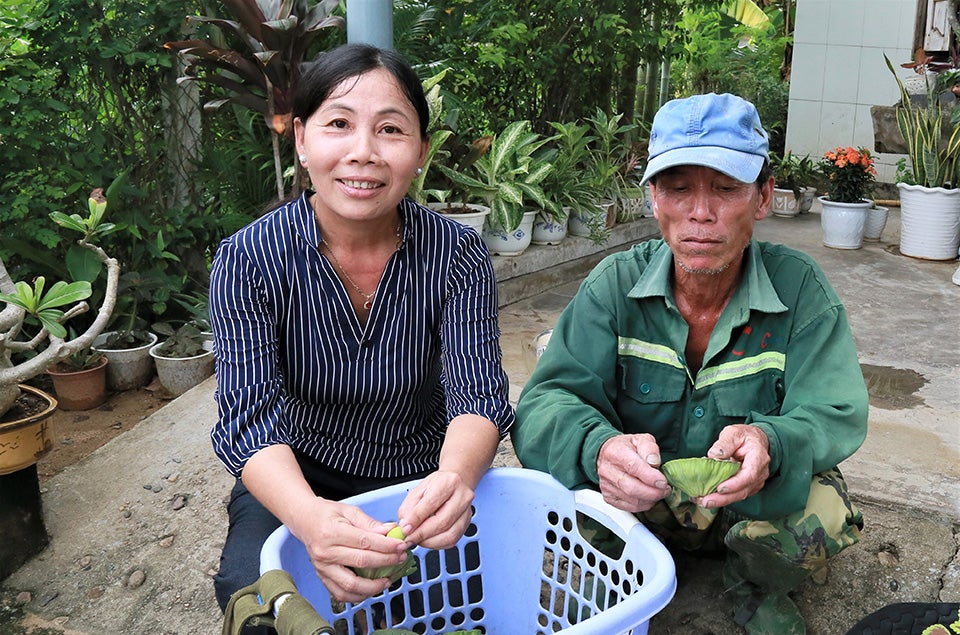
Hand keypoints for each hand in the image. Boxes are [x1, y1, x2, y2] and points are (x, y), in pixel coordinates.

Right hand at [293, 499, 408, 603]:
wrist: (304, 521)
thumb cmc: (327, 514)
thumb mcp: (349, 511)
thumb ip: (370, 523)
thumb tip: (390, 530)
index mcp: (332, 533)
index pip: (365, 542)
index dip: (386, 546)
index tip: (401, 545)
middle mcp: (326, 553)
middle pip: (361, 562)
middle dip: (386, 562)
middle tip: (401, 558)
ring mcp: (322, 568)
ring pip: (351, 585)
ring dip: (373, 586)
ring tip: (388, 580)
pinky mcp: (322, 577)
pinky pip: (340, 594)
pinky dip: (357, 596)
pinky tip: (370, 589)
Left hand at [397, 470, 473, 549]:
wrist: (453, 484)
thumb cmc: (436, 486)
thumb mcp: (418, 490)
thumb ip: (409, 507)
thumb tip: (406, 526)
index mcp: (448, 483)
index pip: (431, 504)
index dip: (416, 519)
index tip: (405, 528)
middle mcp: (462, 496)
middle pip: (442, 522)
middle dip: (422, 533)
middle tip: (408, 537)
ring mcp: (467, 512)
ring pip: (449, 535)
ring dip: (429, 542)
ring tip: (417, 539)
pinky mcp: (466, 524)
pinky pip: (452, 540)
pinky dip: (436, 544)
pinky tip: (427, 540)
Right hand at [597, 433, 670, 511]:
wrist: (606, 454)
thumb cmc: (625, 447)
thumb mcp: (640, 439)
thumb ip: (650, 448)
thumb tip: (654, 462)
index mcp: (616, 452)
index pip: (633, 467)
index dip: (650, 477)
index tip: (663, 482)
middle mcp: (608, 470)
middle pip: (631, 488)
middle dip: (653, 492)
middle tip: (665, 489)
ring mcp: (606, 485)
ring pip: (632, 500)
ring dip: (650, 499)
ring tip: (659, 492)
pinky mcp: (608, 497)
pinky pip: (629, 507)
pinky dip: (643, 505)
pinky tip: (648, 497)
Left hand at [696, 424, 769, 508]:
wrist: (754, 440)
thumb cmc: (744, 436)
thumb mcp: (733, 433)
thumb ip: (724, 443)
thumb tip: (713, 455)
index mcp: (758, 457)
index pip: (749, 474)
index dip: (735, 484)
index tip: (720, 488)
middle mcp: (760, 472)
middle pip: (743, 490)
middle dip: (724, 498)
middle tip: (707, 501)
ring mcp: (755, 481)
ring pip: (739, 495)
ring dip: (722, 500)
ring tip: (703, 501)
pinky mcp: (748, 486)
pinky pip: (736, 494)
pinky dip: (723, 497)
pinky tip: (709, 497)